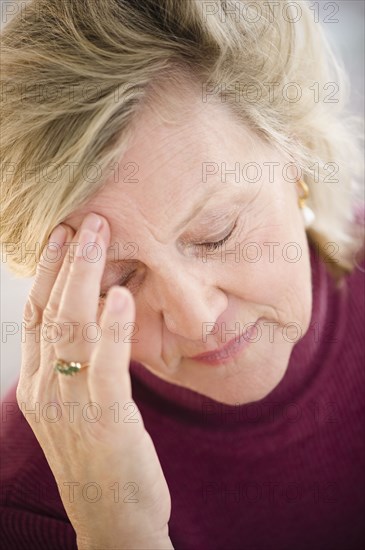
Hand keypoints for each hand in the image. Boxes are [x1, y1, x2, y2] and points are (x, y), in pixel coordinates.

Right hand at [16, 213, 173, 548]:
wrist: (113, 518)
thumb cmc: (102, 455)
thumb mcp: (80, 406)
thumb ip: (80, 365)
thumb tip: (99, 316)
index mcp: (38, 385)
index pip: (35, 317)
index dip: (45, 273)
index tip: (60, 235)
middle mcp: (46, 390)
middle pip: (50, 312)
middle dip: (66, 262)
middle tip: (85, 220)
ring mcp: (71, 404)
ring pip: (72, 328)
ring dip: (85, 277)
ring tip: (100, 236)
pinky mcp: (105, 418)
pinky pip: (105, 363)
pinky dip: (112, 326)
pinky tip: (119, 295)